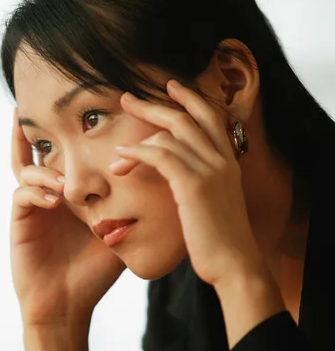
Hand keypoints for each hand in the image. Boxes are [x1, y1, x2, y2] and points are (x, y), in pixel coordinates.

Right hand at [10, 108, 124, 326]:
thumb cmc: (93, 273)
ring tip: (65, 181)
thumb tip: (166, 188)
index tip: (83, 115)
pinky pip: (22, 195)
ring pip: (26, 170)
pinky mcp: (20, 222)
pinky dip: (37, 191)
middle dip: (31, 133)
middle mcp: (47, 196)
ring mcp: (32, 208)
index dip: (67, 137)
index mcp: (67, 197)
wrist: (68, 305)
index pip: (64, 159)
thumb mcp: (117, 235)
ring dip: (46, 170)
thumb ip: (131, 210)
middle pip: (34, 155)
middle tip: (34, 109)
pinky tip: (55, 197)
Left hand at [109, 80, 267, 285]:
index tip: (169, 86)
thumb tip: (177, 175)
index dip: (189, 97)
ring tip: (115, 148)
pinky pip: (161, 156)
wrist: (234, 265)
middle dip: (153, 104)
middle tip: (126, 98)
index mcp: (229, 160)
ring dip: (138, 135)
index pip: (210, 115)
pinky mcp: (194, 185)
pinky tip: (121, 159)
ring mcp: (210, 169)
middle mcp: (223, 158)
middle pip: (186, 116)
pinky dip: (137, 153)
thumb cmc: (218, 239)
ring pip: (171, 132)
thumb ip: (200, 182)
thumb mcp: (213, 203)